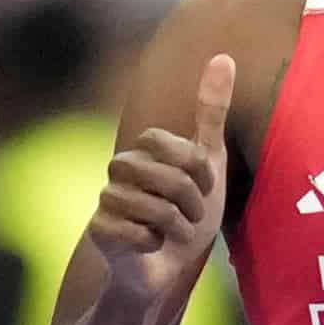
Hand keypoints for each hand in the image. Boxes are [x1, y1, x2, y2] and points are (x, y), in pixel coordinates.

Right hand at [88, 56, 231, 281]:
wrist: (167, 269)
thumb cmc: (188, 214)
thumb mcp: (208, 160)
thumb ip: (212, 109)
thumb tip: (223, 56)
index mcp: (143, 149)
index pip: (174, 146)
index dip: (198, 170)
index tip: (205, 187)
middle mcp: (120, 168)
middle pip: (169, 176)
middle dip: (191, 201)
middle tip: (191, 216)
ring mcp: (106, 199)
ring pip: (155, 207)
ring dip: (178, 227)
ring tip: (174, 233)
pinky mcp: (99, 230)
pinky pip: (138, 233)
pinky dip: (155, 244)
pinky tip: (151, 247)